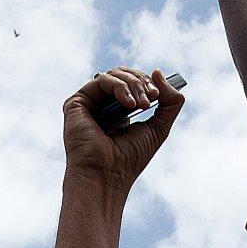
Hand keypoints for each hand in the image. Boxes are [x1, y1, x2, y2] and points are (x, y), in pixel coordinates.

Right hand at [62, 69, 182, 188]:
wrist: (107, 176)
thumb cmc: (130, 159)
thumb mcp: (159, 127)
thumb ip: (170, 101)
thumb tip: (158, 71)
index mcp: (119, 110)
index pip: (133, 82)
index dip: (147, 82)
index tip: (158, 94)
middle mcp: (102, 104)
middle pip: (124, 74)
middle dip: (142, 81)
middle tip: (153, 97)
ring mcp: (89, 103)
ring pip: (114, 75)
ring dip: (134, 84)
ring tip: (142, 104)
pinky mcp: (76, 103)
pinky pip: (101, 80)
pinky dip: (120, 87)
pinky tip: (129, 104)